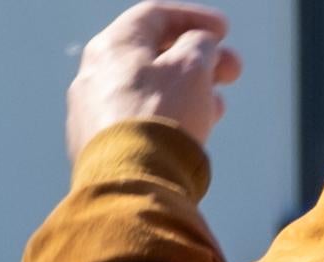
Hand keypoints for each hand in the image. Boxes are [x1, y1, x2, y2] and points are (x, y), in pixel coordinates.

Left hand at [68, 4, 238, 165]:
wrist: (131, 184)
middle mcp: (92, 77)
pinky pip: (138, 122)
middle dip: (199, 60)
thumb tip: (198, 48)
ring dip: (188, 92)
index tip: (224, 32)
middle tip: (232, 71)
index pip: (155, 16)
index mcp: (110, 47)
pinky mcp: (96, 148)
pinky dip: (168, 118)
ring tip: (217, 106)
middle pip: (153, 56)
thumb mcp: (192, 65)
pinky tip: (194, 130)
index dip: (195, 18)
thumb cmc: (161, 117)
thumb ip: (200, 44)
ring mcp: (90, 115)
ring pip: (149, 92)